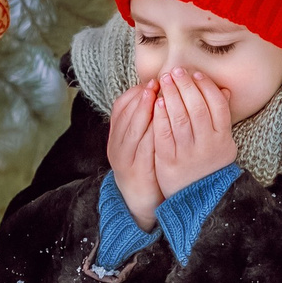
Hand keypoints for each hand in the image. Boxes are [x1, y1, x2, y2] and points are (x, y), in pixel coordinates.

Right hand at [107, 81, 161, 229]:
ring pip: (132, 130)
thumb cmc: (144, 165)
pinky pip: (144, 148)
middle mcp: (116, 145)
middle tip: (156, 84)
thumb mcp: (139, 141)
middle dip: (141, 97)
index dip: (135, 92)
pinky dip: (153, 133)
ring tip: (159, 98)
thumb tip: (157, 92)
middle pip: (125, 115)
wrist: (138, 200)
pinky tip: (165, 123)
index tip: (151, 82)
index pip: (120, 107)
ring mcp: (124, 158)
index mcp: (116, 135)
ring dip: (145, 112)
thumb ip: (145, 121)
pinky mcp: (136, 170)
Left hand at [152, 66, 235, 198]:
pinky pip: (163, 134)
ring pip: (179, 118)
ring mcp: (187, 153)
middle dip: (185, 86)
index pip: (217, 105)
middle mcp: (207, 145)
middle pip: (196, 108)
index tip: (195, 74)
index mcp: (223, 138)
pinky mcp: (168, 161)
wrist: (198, 197)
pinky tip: (156, 102)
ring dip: (170, 95)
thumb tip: (223, 89)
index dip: (206, 87)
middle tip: (176, 71)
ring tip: (164, 80)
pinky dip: (160, 116)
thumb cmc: (210, 163)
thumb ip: (221, 117)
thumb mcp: (223, 143)